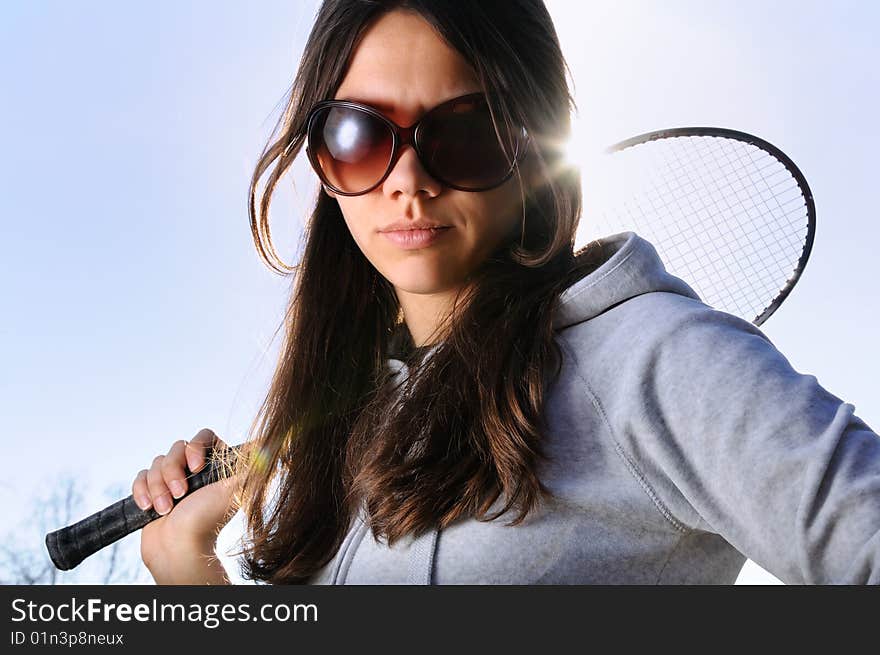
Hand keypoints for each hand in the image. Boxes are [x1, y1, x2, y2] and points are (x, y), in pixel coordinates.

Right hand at [131, 428, 240, 582]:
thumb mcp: (236, 487)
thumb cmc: (208, 519)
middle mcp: (195, 469)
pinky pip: (141, 476)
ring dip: (158, 487)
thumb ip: (254, 463)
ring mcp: (173, 480)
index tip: (197, 466)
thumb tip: (279, 442)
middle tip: (181, 494)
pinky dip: (142, 492)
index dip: (196, 447)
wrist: (179, 548)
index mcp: (216, 464)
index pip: (203, 436)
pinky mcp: (153, 491)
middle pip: (176, 447)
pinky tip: (150, 507)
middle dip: (173, 472)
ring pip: (157, 463)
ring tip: (167, 509)